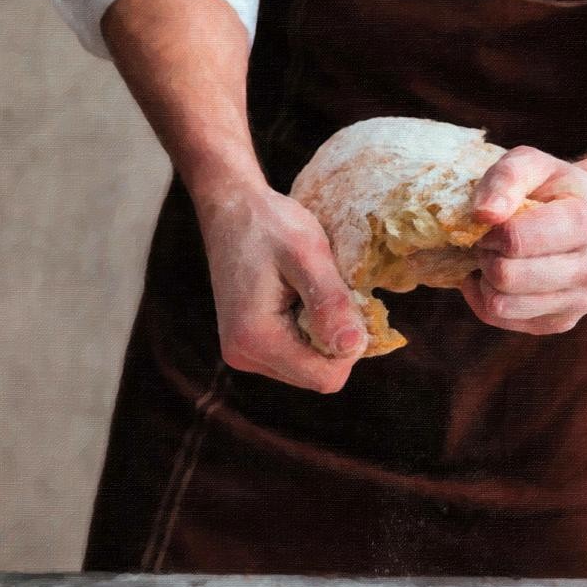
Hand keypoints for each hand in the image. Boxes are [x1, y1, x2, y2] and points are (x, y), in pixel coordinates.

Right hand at [195, 183, 366, 391]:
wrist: (231, 209)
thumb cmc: (271, 224)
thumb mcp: (309, 255)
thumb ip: (331, 302)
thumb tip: (354, 347)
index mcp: (256, 339)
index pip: (325, 378)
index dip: (349, 347)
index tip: (346, 304)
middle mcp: (243, 356)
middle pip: (316, 376)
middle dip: (333, 341)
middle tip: (327, 293)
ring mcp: (242, 353)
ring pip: (306, 368)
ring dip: (320, 336)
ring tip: (308, 293)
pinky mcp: (245, 345)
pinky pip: (292, 356)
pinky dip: (306, 333)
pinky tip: (298, 300)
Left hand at [461, 147, 586, 335]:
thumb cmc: (554, 188)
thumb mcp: (531, 164)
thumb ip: (505, 179)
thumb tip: (482, 215)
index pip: (515, 240)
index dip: (489, 231)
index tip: (492, 222)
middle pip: (507, 277)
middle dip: (486, 256)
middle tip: (489, 242)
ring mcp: (582, 301)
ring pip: (501, 306)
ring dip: (486, 280)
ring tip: (496, 258)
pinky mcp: (563, 322)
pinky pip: (502, 319)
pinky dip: (487, 298)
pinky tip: (498, 278)